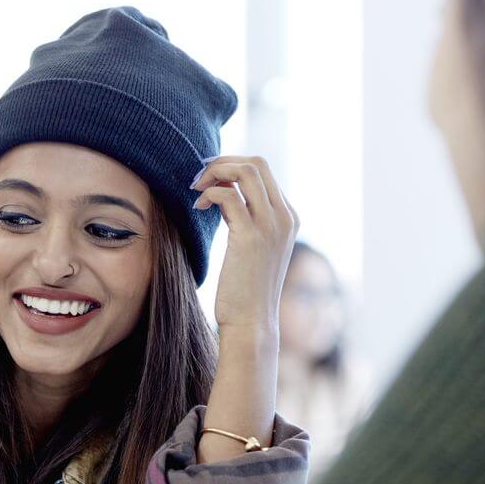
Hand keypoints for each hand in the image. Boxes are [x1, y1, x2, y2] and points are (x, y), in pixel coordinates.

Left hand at [191, 155, 298, 331]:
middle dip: (223, 162)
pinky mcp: (250, 237)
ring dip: (215, 172)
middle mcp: (284, 217)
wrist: (252, 321)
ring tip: (196, 188)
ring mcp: (270, 226)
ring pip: (246, 172)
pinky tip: (198, 207)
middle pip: (257, 164)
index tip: (209, 179)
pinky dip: (209, 193)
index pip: (263, 172)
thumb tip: (225, 196)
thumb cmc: (246, 289)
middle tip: (199, 178)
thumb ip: (247, 220)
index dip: (232, 167)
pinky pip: (228, 196)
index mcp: (288, 217)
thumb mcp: (253, 248)